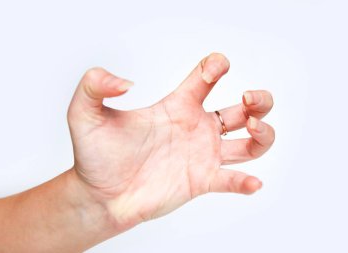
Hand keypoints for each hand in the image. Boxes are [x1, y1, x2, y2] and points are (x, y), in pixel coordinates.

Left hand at [67, 53, 274, 231]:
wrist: (99, 195)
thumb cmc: (95, 156)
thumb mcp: (84, 113)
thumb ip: (94, 84)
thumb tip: (125, 82)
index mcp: (177, 106)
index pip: (207, 77)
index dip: (216, 65)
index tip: (215, 68)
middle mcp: (196, 128)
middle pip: (243, 110)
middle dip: (258, 100)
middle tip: (250, 99)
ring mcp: (202, 155)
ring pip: (250, 144)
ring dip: (263, 134)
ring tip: (254, 128)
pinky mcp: (201, 180)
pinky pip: (231, 180)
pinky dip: (245, 182)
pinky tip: (251, 183)